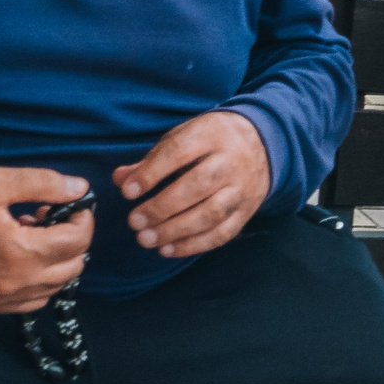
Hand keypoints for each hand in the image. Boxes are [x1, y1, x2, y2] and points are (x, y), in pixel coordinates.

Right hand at [0, 167, 93, 314]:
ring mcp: (4, 298)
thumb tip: (80, 189)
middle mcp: (17, 282)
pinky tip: (23, 257)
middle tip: (50, 217)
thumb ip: (44, 183)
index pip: (79, 240)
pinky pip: (34, 300)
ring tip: (33, 236)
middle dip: (72, 238)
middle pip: (74, 265)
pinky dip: (40, 280)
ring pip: (57, 285)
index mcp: (21, 251)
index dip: (82, 218)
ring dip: (57, 260)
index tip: (71, 204)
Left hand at [115, 110, 270, 258]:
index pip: (180, 152)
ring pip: (211, 213)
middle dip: (162, 207)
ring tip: (146, 239)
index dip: (152, 173)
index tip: (128, 192)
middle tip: (134, 222)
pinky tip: (167, 249)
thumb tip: (120, 179)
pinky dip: (194, 245)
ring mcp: (242, 188)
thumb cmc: (210, 142)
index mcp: (211, 135)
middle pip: (198, 186)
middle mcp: (231, 161)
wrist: (262, 144)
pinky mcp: (247, 210)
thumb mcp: (182, 137)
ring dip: (175, 230)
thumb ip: (151, 160)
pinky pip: (222, 233)